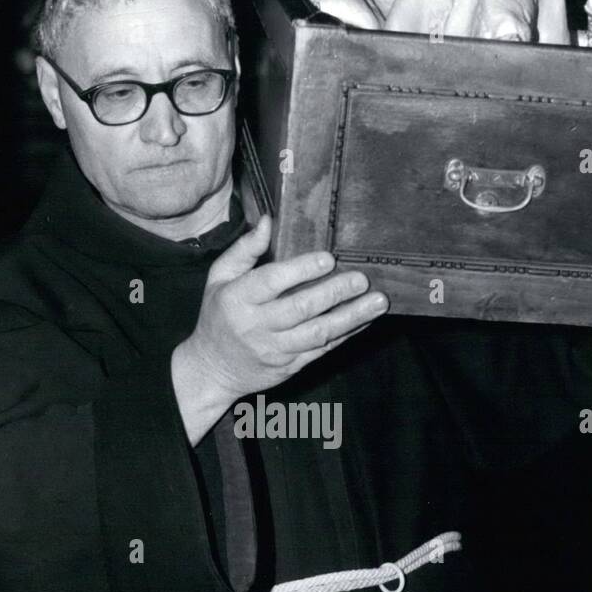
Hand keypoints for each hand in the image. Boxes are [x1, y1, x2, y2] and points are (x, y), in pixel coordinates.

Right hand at [172, 215, 387, 443]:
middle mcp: (257, 326)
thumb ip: (244, 250)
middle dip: (334, 293)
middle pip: (300, 309)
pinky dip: (348, 334)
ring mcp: (276, 349)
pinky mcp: (291, 366)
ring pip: (318, 333)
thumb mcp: (219, 279)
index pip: (271, 282)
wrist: (213, 369)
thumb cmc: (219, 316)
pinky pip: (323, 350)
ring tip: (378, 302)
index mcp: (238, 299)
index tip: (328, 259)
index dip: (301, 270)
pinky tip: (366, 319)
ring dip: (351, 317)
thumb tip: (267, 221)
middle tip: (361, 279)